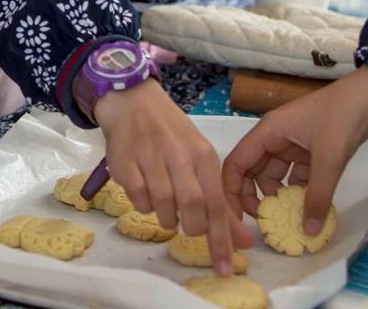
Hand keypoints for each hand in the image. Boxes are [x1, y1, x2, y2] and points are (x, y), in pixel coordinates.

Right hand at [95, 79, 254, 275]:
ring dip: (165, 217)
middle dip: (190, 226)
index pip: (217, 204)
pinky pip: (136, 197)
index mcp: (203, 155)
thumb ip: (219, 202)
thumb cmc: (172, 134)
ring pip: (161, 204)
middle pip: (191, 206)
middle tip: (186, 224)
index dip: (221, 240)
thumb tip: (243, 242)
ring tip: (164, 206)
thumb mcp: (200, 160)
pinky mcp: (123, 161)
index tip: (223, 268)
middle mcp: (178, 154)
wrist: (133, 100)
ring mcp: (149, 156)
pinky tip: (144, 191)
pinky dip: (142, 204)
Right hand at [222, 66, 367, 234]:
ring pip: (275, 176)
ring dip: (280, 196)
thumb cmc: (342, 117)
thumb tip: (309, 231)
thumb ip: (318, 196)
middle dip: (255, 197)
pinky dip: (300, 191)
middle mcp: (274, 139)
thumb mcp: (329, 158)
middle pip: (252, 172)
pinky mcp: (310, 151)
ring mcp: (292, 145)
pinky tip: (309, 208)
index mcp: (267, 133)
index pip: (236, 164)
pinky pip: (296, 176)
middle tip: (267, 223)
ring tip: (289, 219)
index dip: (232, 191)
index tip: (239, 218)